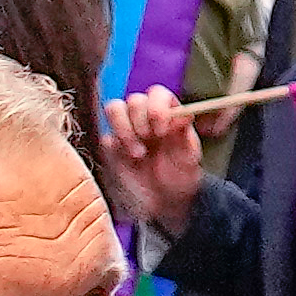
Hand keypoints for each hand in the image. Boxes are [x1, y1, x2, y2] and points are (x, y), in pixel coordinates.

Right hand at [105, 89, 208, 236]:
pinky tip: (130, 161)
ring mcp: (127, 129)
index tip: (162, 129)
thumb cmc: (181, 177)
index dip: (157, 106)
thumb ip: (185, 136)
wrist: (164, 201)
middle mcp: (146, 118)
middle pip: (134, 99)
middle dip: (141, 119)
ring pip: (114, 108)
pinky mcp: (112, 145)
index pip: (158, 94)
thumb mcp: (189, 159)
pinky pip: (106, 134)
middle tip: (150, 140)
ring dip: (125, 129)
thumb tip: (185, 114)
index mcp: (169, 115)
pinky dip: (117, 145)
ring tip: (139, 153)